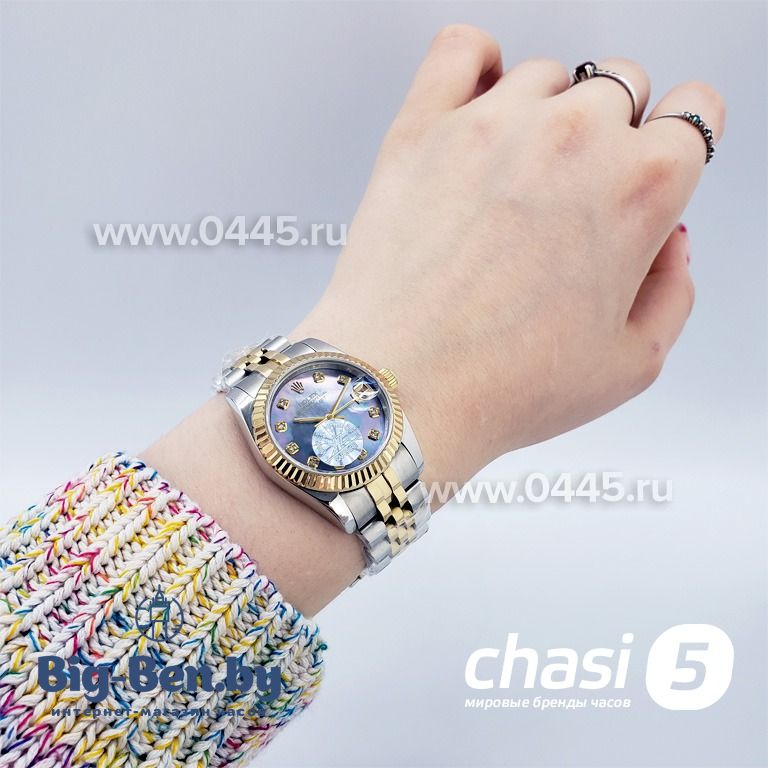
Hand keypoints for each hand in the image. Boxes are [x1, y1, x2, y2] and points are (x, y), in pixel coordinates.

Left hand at [293, 24, 724, 488]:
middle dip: (612, 135)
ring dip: (545, 114)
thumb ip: (673, 290)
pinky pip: (462, 49)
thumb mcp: (631, 363)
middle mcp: (574, 139)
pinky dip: (478, 65)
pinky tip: (478, 108)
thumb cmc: (503, 386)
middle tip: (574, 197)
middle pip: (620, 88)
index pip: (694, 114)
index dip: (678, 143)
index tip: (656, 163)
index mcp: (640, 188)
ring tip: (516, 181)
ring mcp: (494, 124)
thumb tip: (667, 242)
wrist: (400, 388)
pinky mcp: (423, 127)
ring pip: (547, 76)